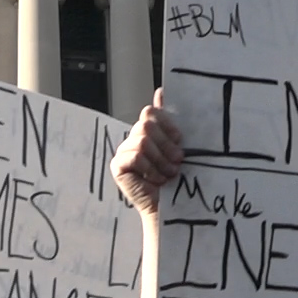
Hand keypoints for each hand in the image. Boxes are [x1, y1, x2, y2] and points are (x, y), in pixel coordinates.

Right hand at [112, 90, 182, 219]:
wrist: (171, 206)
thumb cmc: (176, 177)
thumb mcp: (177, 145)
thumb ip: (168, 121)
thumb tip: (161, 90)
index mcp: (147, 132)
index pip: (150, 112)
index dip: (167, 124)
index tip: (180, 140)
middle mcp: (133, 138)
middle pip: (146, 125)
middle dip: (166, 144)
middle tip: (178, 161)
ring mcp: (123, 152)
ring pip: (142, 141)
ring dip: (160, 160)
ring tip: (169, 173)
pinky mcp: (117, 166)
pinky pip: (134, 156)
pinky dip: (149, 168)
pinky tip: (156, 179)